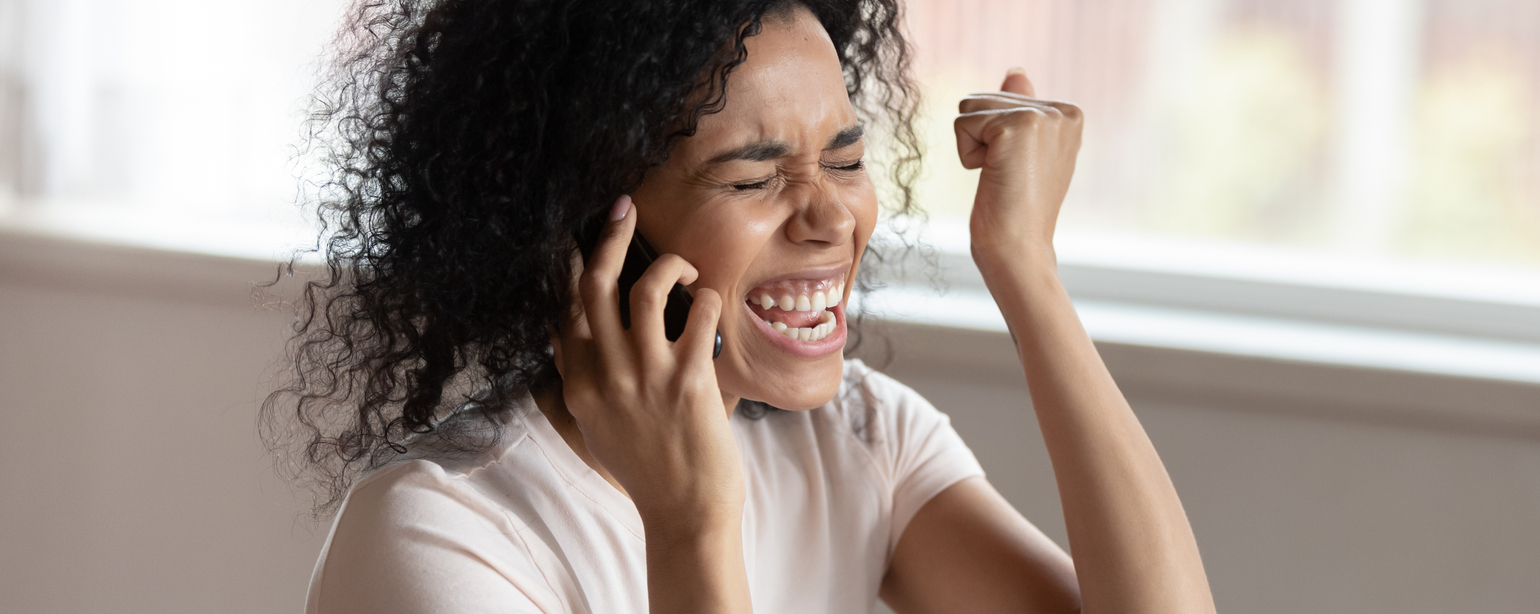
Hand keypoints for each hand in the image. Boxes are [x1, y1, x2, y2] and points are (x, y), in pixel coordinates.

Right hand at [550, 195, 743, 527]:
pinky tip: (712, 304)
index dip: (569, 267)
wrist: (684, 515)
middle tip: (622, 208)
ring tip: (686, 269)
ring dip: (670, 265)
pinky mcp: (688, 382)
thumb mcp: (594, 430)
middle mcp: (605, 376)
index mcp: (578, 386)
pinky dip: (709, 299)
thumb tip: (565, 342)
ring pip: (647, 290)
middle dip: (608, 238)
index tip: (577, 237)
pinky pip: (700, 315)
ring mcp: (645, 377)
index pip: (564, 311)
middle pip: (595, 287)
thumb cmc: (647, 472)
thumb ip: (579, 385)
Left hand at [955, 69, 1082, 266]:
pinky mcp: (1017, 127)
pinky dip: (968, 155)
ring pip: (971, 105)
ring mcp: (1043, 117)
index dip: (996, 137)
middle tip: (1008, 176)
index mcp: (1069, 114)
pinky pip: (963, 124)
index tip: (1019, 170)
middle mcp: (1062, 110)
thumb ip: (1021, 108)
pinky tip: (994, 177)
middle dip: (983, 138)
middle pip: (985, 97)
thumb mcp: (1023, 153)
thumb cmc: (1017, 210)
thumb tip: (1016, 71)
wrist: (1020, 250)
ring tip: (1002, 176)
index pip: (1002, 98)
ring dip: (974, 145)